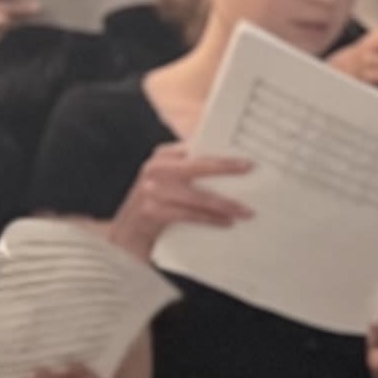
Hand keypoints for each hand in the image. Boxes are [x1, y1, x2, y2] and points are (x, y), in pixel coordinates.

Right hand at [104, 145, 252, 260]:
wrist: (128, 230)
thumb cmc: (157, 201)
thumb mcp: (169, 178)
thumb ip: (190, 168)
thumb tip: (232, 165)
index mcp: (164, 154)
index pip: (197, 146)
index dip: (221, 150)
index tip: (244, 151)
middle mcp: (157, 168)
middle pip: (200, 165)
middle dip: (227, 167)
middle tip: (249, 168)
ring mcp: (154, 190)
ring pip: (200, 197)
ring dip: (227, 205)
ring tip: (246, 211)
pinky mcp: (154, 211)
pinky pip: (191, 215)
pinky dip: (212, 219)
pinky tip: (227, 222)